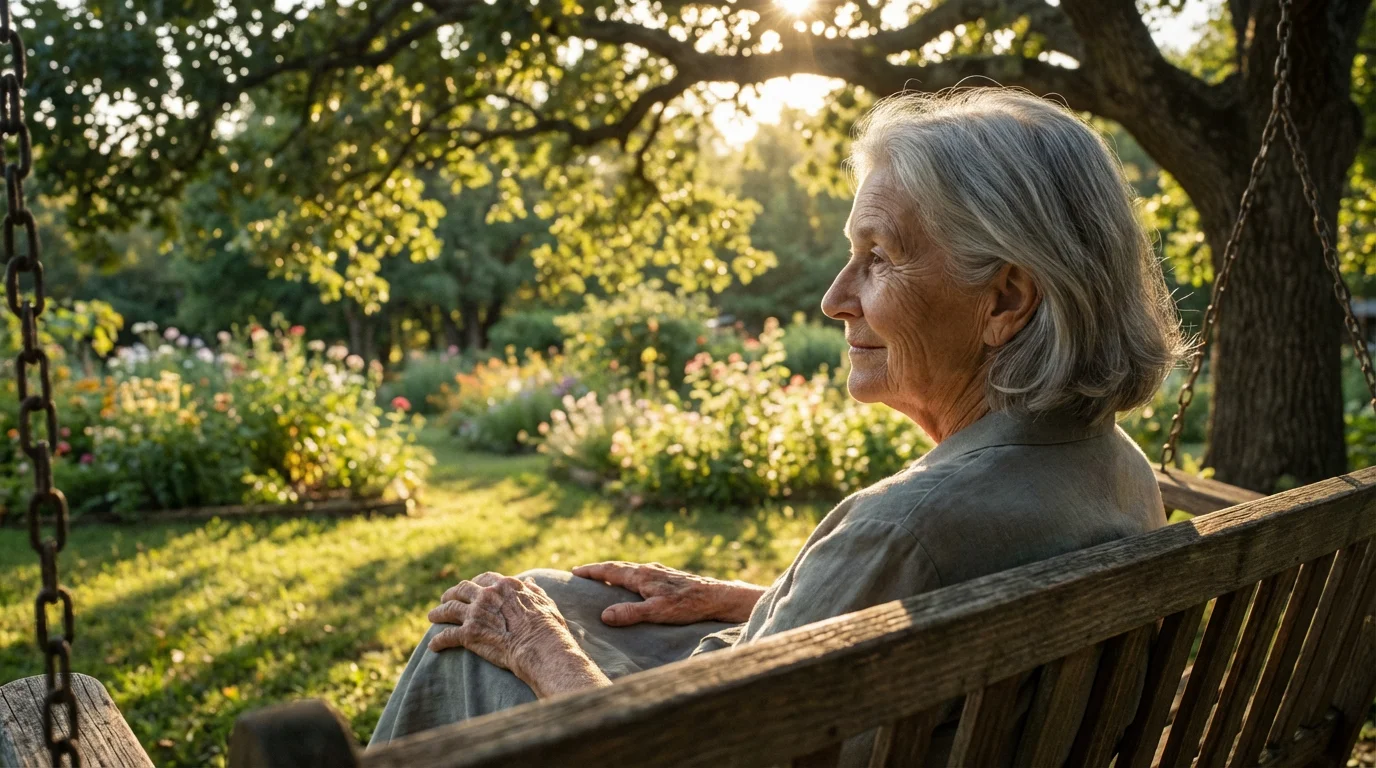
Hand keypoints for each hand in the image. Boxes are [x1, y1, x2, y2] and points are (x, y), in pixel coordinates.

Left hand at [428, 571, 606, 695]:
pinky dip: (438, 641)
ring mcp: (476, 613)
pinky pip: (447, 636)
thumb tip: (529, 580)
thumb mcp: (545, 601)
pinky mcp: (469, 634)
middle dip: (452, 593)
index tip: (471, 587)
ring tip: (433, 616)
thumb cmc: (548, 627)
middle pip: (462, 589)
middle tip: (446, 598)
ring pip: (450, 609)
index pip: (485, 579)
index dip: (476, 583)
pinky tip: (433, 646)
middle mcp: (487, 595)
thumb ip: (533, 589)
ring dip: (439, 612)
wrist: (540, 647)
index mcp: (505, 585)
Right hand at [571, 561, 764, 625]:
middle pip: (618, 567)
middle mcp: (648, 569)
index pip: (610, 570)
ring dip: (614, 572)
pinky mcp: (668, 578)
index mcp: (642, 575)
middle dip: (599, 570)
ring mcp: (659, 572)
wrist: (716, 597)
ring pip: (630, 570)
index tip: (575, 572)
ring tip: (603, 579)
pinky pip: (641, 574)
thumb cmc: (688, 605)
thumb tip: (604, 615)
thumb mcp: (657, 612)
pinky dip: (628, 576)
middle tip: (582, 574)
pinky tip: (633, 584)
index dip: (592, 571)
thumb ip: (630, 613)